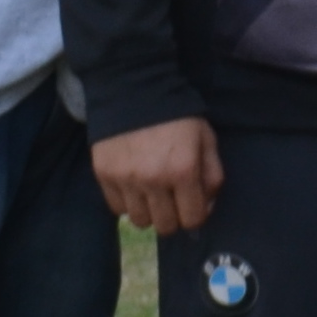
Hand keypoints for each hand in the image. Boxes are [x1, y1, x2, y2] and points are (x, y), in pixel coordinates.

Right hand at [93, 116, 223, 236]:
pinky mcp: (104, 176)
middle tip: (172, 200)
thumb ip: (212, 175)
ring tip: (151, 192)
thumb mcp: (206, 139)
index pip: (192, 219)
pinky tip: (134, 185)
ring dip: (149, 211)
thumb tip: (206, 206)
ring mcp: (126, 180)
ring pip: (140, 221)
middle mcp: (154, 180)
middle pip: (165, 226)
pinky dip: (127, 203)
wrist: (135, 90)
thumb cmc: (178, 116)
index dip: (196, 215)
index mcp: (183, 170)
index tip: (193, 204)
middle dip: (173, 217)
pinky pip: (117, 209)